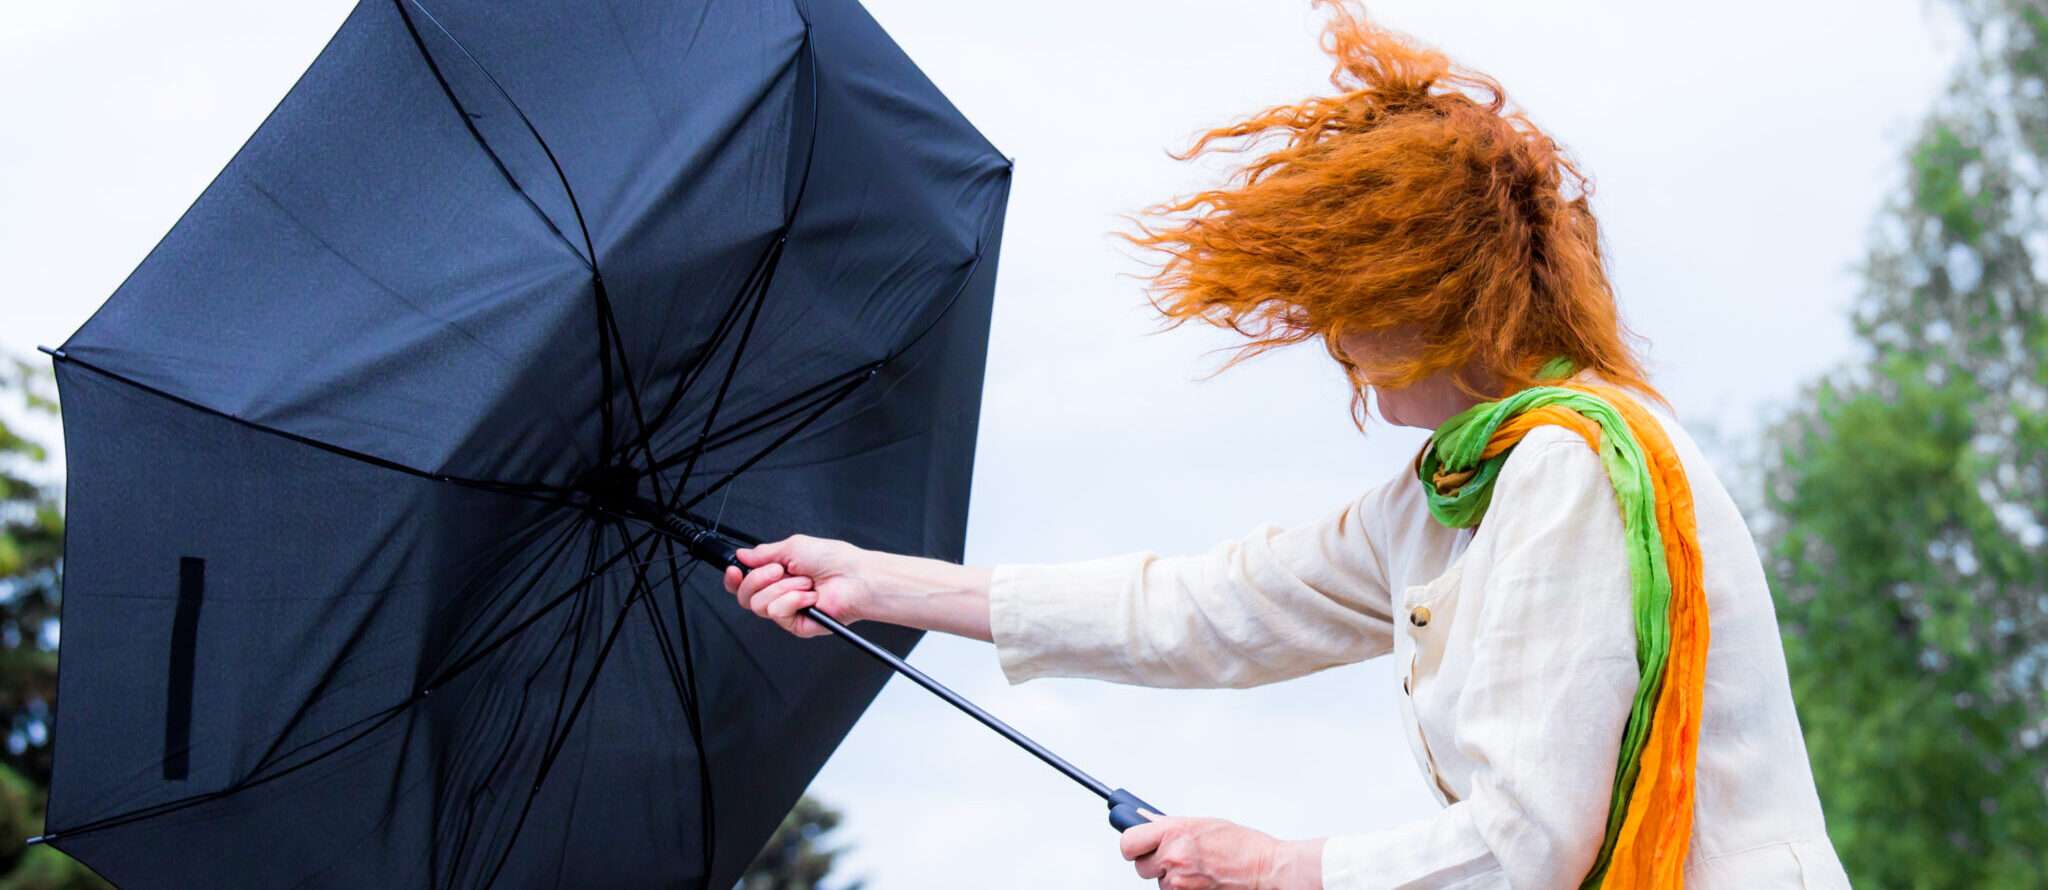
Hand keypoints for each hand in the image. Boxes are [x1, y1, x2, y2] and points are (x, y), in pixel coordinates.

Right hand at [721, 535, 871, 637]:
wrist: (854, 578)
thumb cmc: (834, 560)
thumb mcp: (793, 546)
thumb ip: (763, 552)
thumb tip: (743, 555)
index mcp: (778, 573)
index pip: (745, 581)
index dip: (734, 577)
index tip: (735, 569)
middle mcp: (780, 591)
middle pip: (745, 595)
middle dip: (759, 579)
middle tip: (780, 571)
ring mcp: (787, 609)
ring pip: (758, 604)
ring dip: (783, 588)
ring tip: (804, 583)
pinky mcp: (795, 625)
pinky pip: (777, 613)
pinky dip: (793, 600)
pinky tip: (809, 597)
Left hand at [1119, 813, 1322, 889]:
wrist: (1266, 869)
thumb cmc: (1242, 845)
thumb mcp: (1203, 824)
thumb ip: (1170, 825)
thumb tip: (1145, 820)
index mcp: (1175, 831)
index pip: (1129, 842)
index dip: (1132, 844)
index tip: (1137, 845)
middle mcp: (1173, 856)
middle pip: (1140, 866)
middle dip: (1154, 862)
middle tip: (1174, 857)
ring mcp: (1179, 881)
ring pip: (1159, 882)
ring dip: (1171, 878)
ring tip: (1197, 869)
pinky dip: (1182, 889)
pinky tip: (1201, 880)